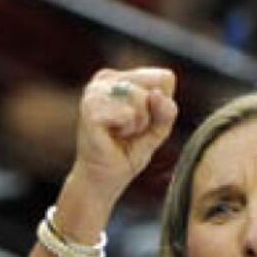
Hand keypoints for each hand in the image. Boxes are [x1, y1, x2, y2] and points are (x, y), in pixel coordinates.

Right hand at [70, 67, 178, 201]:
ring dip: (138, 124)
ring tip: (120, 133)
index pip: (164, 78)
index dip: (161, 106)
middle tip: (129, 131)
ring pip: (141, 98)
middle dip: (149, 116)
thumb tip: (155, 95)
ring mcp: (95, 91)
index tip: (142, 123)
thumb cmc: (127, 152)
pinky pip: (128, 114)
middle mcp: (105, 79)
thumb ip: (166, 110)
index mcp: (121, 77)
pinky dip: (127, 129)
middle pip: (155, 88)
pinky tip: (112, 136)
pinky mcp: (90, 109)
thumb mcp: (158, 129)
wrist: (103, 179)